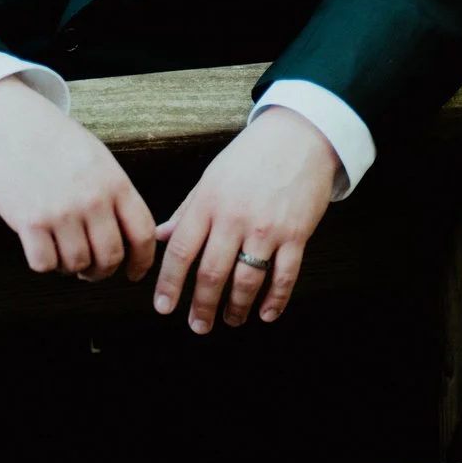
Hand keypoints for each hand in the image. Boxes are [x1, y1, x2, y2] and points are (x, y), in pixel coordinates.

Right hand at [0, 76, 156, 279]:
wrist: (9, 123)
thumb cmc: (54, 142)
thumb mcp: (98, 159)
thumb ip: (115, 195)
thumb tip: (129, 238)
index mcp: (115, 183)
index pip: (143, 234)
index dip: (141, 261)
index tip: (132, 273)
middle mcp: (92, 199)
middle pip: (109, 257)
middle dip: (101, 272)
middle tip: (91, 271)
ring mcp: (60, 211)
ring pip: (77, 264)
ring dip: (71, 267)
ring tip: (62, 254)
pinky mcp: (29, 221)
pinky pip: (45, 263)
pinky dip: (45, 264)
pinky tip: (42, 249)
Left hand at [151, 107, 336, 331]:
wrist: (299, 137)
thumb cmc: (251, 157)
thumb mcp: (211, 178)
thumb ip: (187, 210)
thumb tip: (163, 235)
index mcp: (208, 202)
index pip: (181, 250)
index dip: (170, 283)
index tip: (163, 307)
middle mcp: (234, 217)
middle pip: (211, 272)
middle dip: (201, 305)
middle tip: (197, 325)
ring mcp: (266, 228)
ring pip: (246, 280)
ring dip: (236, 307)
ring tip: (230, 320)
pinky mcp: (296, 234)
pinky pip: (284, 276)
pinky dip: (274, 300)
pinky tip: (266, 313)